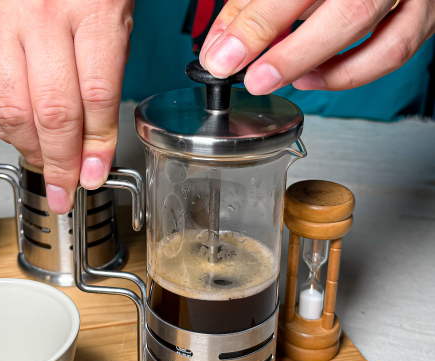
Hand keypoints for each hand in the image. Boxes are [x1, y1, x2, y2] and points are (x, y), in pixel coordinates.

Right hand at [0, 0, 133, 213]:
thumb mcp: (115, 11)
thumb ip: (109, 74)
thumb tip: (95, 145)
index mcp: (92, 6)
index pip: (94, 97)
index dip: (95, 147)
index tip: (94, 174)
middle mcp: (41, 13)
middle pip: (51, 112)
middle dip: (60, 162)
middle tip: (66, 189)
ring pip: (9, 110)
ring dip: (28, 149)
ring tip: (43, 162)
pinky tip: (15, 132)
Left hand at [199, 0, 434, 94]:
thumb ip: (248, 8)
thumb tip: (219, 52)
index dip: (259, 24)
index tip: (224, 58)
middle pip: (350, 12)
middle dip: (294, 54)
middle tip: (257, 79)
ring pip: (387, 42)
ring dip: (331, 71)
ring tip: (289, 79)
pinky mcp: (425, 14)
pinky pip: (397, 51)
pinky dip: (353, 74)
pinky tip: (314, 76)